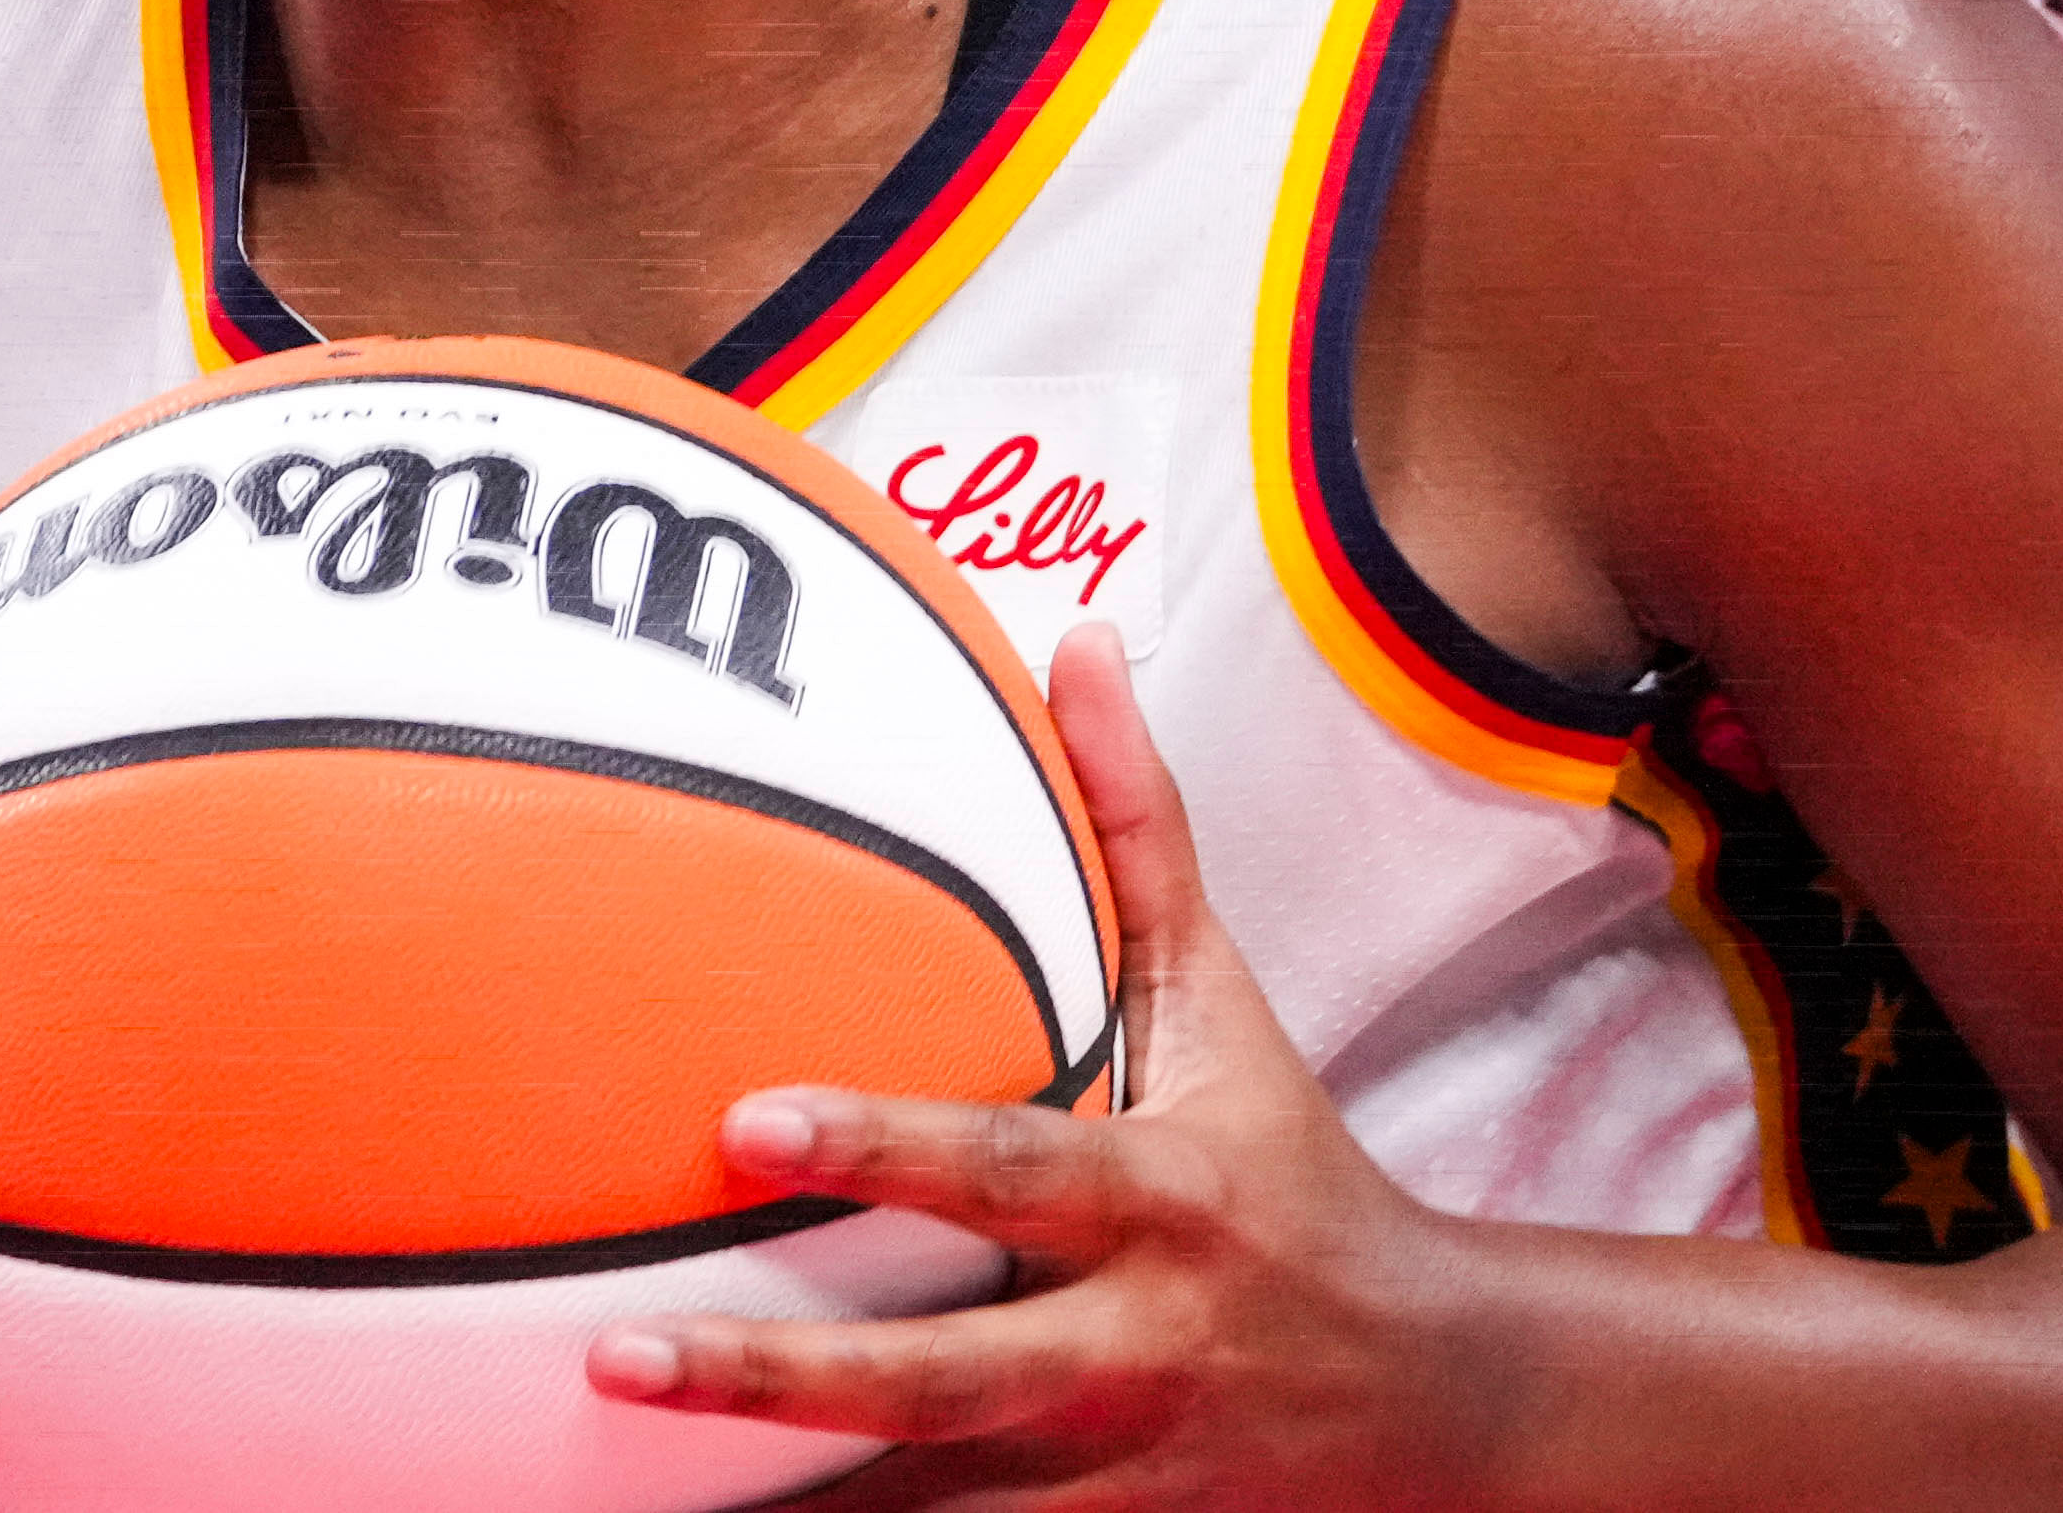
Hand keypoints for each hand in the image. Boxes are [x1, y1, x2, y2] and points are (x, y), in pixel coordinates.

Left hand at [581, 629, 1480, 1507]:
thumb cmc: (1291, 1164)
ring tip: (624, 1479)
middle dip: (783, 1377)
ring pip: (944, 1504)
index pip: (1008, 1171)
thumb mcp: (1226, 1001)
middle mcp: (1138, 1344)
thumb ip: (1138, 829)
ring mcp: (1120, 1464)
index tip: (743, 1123)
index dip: (883, 1151)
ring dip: (800, 1500)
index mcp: (1162, 1196)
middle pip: (947, 1383)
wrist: (1445, 1398)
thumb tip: (1081, 636)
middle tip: (616, 1358)